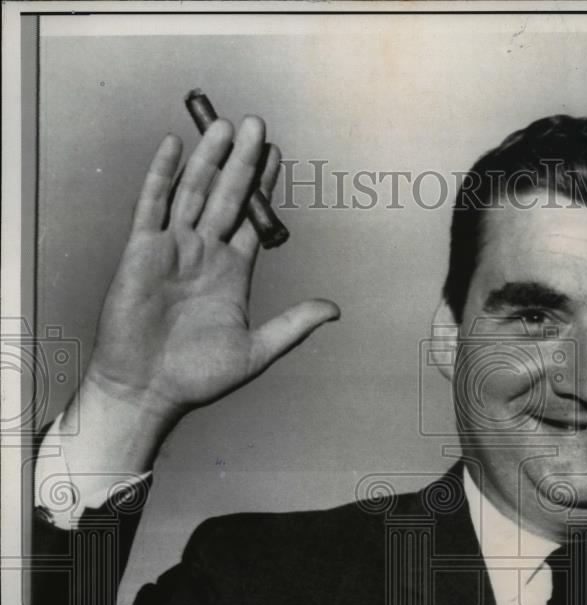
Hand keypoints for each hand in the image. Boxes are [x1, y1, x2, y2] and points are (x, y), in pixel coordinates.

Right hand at [62, 117, 338, 473]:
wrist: (147, 390)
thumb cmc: (199, 376)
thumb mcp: (258, 350)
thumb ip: (296, 325)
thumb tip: (335, 309)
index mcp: (233, 272)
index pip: (252, 219)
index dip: (264, 188)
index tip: (276, 156)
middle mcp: (204, 253)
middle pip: (227, 196)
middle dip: (242, 161)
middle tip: (256, 125)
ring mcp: (173, 249)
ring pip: (194, 192)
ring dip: (209, 158)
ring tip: (225, 125)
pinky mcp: (142, 252)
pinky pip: (153, 205)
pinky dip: (162, 175)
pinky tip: (174, 146)